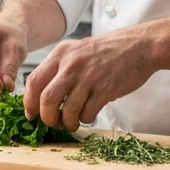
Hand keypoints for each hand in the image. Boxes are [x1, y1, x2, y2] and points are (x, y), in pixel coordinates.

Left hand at [22, 26, 157, 132]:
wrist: (139, 46)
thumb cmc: (107, 51)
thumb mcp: (77, 50)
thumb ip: (59, 68)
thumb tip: (41, 96)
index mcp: (60, 54)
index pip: (33, 81)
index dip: (29, 103)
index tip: (32, 115)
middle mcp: (71, 64)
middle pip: (46, 100)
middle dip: (47, 118)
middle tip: (54, 123)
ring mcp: (88, 77)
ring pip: (66, 111)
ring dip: (67, 123)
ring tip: (72, 122)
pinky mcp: (105, 89)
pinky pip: (87, 113)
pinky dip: (86, 119)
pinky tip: (90, 114)